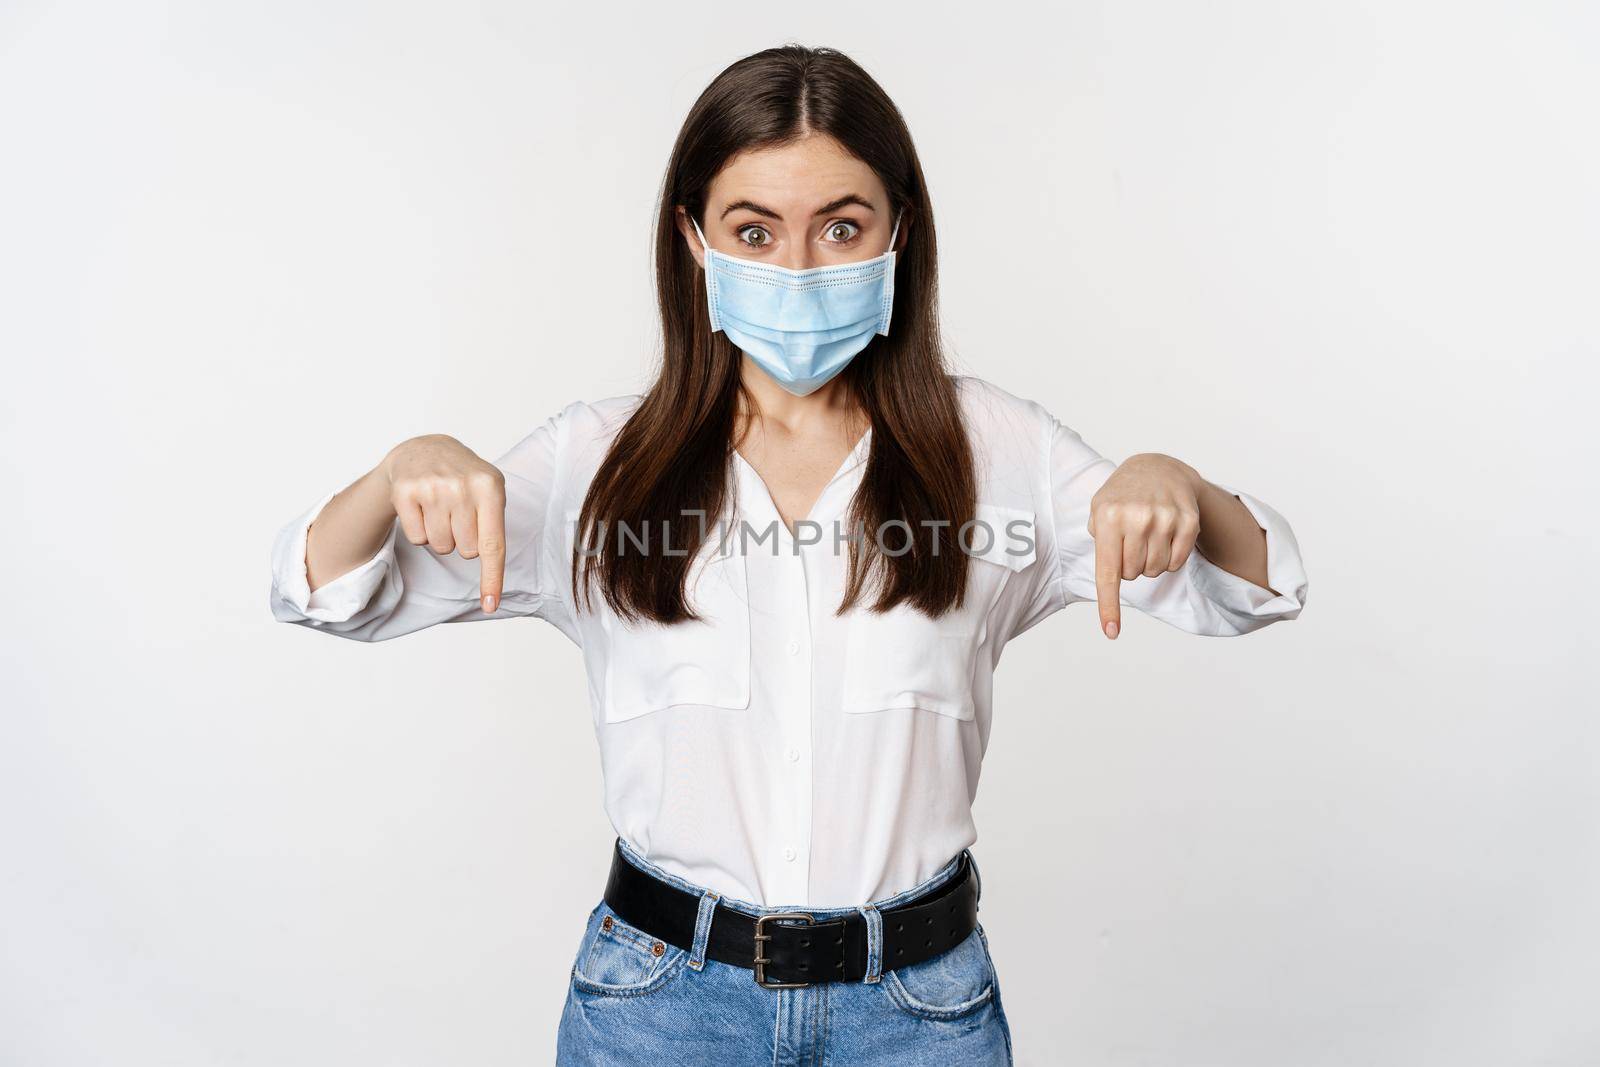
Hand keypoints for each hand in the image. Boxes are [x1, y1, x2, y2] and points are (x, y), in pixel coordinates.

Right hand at [381, 434, 507, 612]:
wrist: (424, 448)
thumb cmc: (464, 478)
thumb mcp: (490, 490)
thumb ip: (494, 527)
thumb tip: (488, 571)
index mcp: (490, 486)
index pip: (492, 544)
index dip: (492, 578)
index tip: (490, 606)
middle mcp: (461, 486)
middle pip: (465, 550)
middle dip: (463, 539)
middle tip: (458, 513)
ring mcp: (430, 487)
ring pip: (440, 546)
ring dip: (441, 535)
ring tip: (440, 507)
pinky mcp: (404, 492)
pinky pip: (417, 538)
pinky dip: (420, 530)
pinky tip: (422, 507)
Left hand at [1088, 454, 1202, 638]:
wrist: (1158, 468)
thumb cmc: (1122, 496)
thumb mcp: (1098, 510)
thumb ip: (1098, 541)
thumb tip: (1112, 577)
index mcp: (1109, 517)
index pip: (1108, 571)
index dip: (1109, 605)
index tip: (1111, 632)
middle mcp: (1137, 517)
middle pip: (1132, 574)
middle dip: (1128, 567)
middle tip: (1130, 543)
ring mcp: (1165, 519)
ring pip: (1155, 571)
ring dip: (1149, 564)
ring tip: (1147, 538)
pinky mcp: (1188, 521)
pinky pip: (1176, 563)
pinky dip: (1169, 559)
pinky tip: (1164, 538)